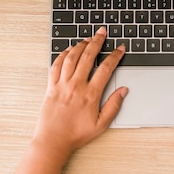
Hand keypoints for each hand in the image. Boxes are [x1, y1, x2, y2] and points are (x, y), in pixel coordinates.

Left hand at [32, 27, 126, 160]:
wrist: (53, 141)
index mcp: (90, 95)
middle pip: (87, 57)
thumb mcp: (101, 124)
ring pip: (71, 58)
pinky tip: (68, 51)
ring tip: (87, 39)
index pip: (105, 69)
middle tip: (102, 33)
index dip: (114, 56)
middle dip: (97, 42)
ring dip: (80, 45)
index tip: (120, 49)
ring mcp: (62, 85)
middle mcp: (75, 86)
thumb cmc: (76, 135)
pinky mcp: (51, 87)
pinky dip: (62, 55)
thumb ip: (113, 106)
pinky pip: (56, 66)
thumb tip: (123, 91)